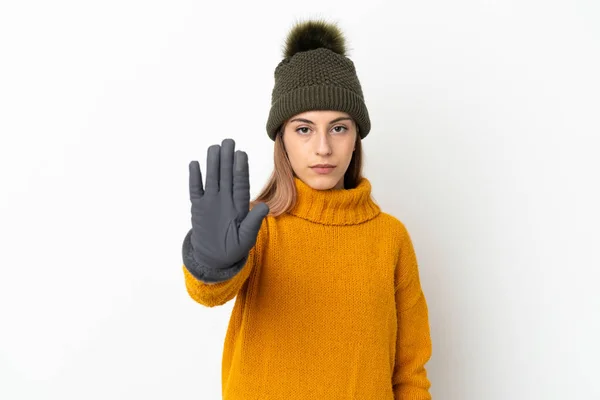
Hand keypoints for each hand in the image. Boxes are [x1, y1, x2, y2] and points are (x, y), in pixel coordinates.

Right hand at [185, 138, 268, 280]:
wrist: (216, 257)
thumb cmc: (235, 247)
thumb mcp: (247, 237)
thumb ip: (253, 221)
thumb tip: (265, 208)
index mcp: (240, 205)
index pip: (240, 183)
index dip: (241, 169)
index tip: (241, 154)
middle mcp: (226, 199)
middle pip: (226, 175)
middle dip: (227, 159)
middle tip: (228, 141)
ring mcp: (212, 202)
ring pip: (212, 178)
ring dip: (212, 163)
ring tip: (214, 147)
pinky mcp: (199, 207)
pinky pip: (196, 190)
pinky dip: (195, 178)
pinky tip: (195, 164)